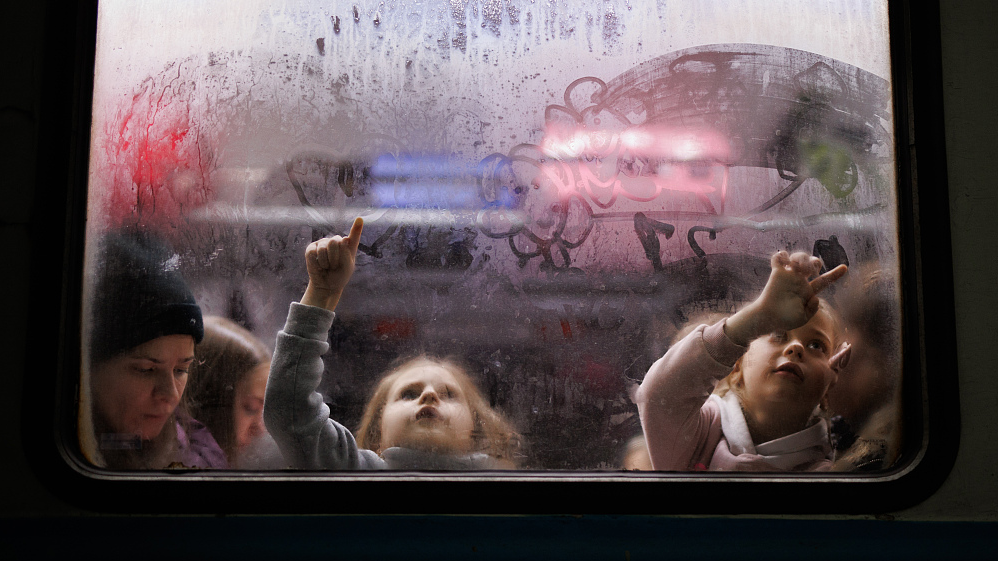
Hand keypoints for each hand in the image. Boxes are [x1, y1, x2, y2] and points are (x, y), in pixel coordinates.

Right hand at [300, 217, 363, 310]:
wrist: (326, 285)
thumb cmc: (339, 276)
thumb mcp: (347, 267)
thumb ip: (346, 254)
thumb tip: (343, 239)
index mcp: (348, 246)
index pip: (354, 235)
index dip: (356, 228)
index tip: (359, 219)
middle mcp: (336, 241)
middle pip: (335, 241)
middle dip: (334, 257)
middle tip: (334, 266)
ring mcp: (323, 243)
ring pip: (323, 248)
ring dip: (326, 262)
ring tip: (327, 267)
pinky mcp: (312, 248)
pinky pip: (312, 252)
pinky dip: (316, 262)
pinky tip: (319, 266)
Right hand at [725, 251, 846, 345]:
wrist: (767, 318)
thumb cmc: (784, 320)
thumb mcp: (803, 319)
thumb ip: (812, 309)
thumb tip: (815, 296)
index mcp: (808, 291)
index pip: (824, 281)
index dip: (835, 274)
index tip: (845, 267)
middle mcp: (799, 281)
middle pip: (813, 263)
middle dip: (814, 261)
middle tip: (808, 271)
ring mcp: (788, 275)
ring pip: (798, 256)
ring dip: (801, 257)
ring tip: (797, 267)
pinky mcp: (776, 273)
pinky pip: (778, 257)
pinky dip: (782, 255)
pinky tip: (784, 262)